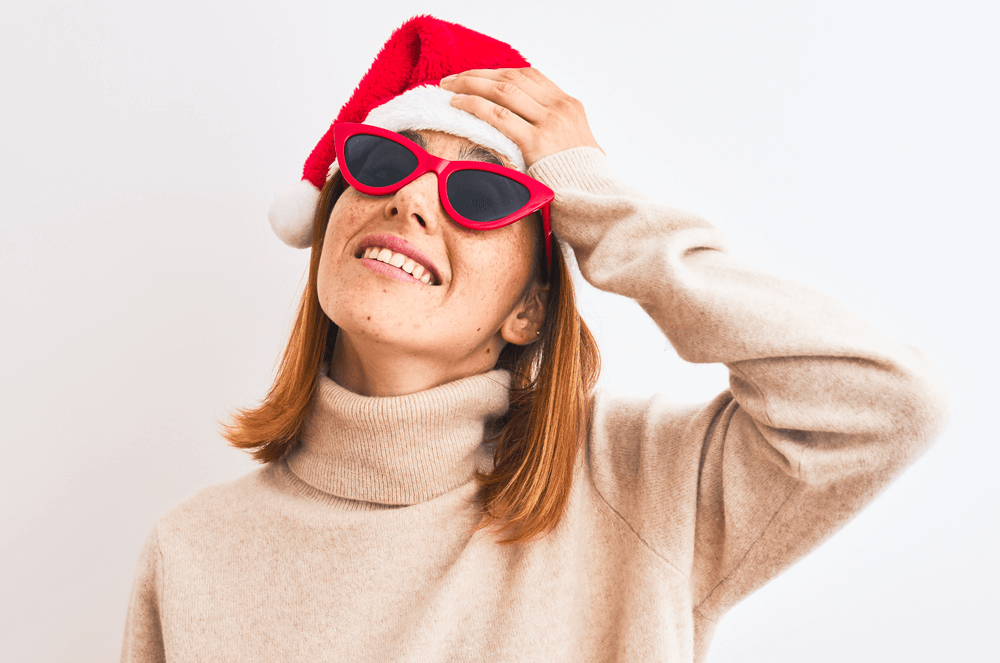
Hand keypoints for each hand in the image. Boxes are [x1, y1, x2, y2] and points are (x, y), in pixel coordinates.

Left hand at [440, 67, 602, 169]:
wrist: (596, 201)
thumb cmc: (582, 182)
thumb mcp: (575, 147)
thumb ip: (555, 134)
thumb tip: (531, 133)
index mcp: (570, 105)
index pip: (529, 76)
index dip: (497, 73)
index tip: (476, 76)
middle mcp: (560, 108)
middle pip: (512, 78)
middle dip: (478, 75)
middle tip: (452, 79)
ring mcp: (550, 123)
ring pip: (503, 91)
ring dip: (470, 85)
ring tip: (448, 88)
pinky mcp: (537, 142)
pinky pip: (499, 116)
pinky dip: (474, 106)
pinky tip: (457, 106)